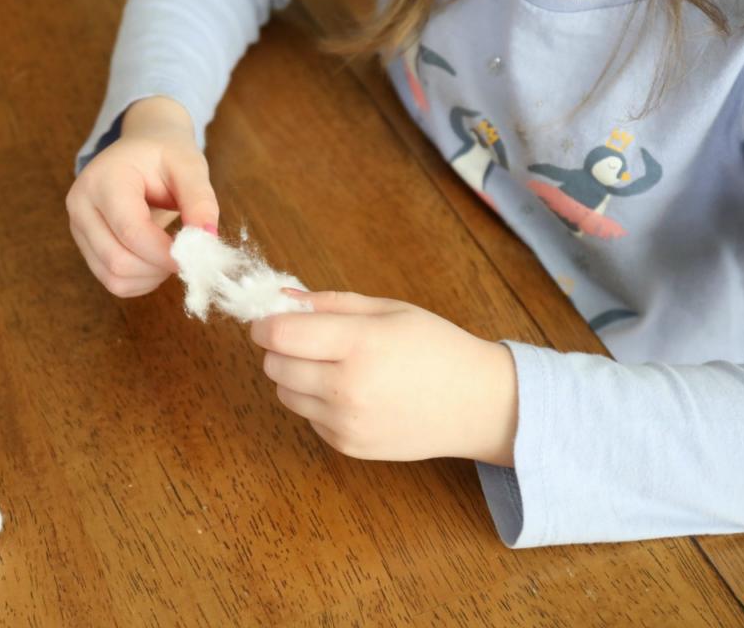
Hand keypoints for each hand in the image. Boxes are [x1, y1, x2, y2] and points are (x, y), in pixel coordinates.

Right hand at [66, 96, 219, 297]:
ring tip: (170, 254)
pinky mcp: (84, 247)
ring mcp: (78, 228)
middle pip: (118, 260)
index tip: (194, 255)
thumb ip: (200, 202)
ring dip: (150, 277)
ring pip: (113, 277)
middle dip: (158, 267)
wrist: (141, 150)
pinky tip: (156, 261)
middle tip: (185, 254)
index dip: (165, 252)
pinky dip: (140, 281)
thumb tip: (207, 241)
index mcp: (104, 179)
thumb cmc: (165, 155)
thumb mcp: (189, 166)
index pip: (131, 230)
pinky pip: (112, 281)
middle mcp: (81, 206)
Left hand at [250, 290, 517, 465]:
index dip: (265, 324)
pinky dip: (317, 402)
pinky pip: (308, 417)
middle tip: (307, 340)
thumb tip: (283, 299)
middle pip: (273, 366)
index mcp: (358, 344)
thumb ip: (330, 303)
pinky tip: (353, 393)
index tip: (270, 320)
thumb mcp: (388, 310)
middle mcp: (347, 388)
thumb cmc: (436, 347)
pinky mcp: (347, 446)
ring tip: (334, 367)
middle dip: (280, 349)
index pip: (279, 335)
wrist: (478, 404)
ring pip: (285, 394)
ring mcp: (346, 422)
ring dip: (295, 377)